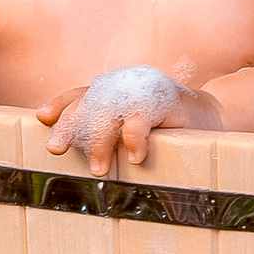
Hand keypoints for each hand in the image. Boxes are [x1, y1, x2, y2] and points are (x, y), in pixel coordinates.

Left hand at [35, 68, 224, 176]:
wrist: (211, 117)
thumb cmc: (166, 129)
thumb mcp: (133, 127)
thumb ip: (107, 131)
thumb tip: (70, 151)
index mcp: (116, 88)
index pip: (82, 93)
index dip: (62, 104)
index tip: (42, 118)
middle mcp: (126, 84)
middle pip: (89, 101)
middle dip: (71, 126)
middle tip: (56, 149)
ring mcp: (145, 90)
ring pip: (109, 111)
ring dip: (100, 142)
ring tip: (99, 170)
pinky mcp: (165, 100)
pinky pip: (139, 120)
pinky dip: (134, 140)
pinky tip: (136, 158)